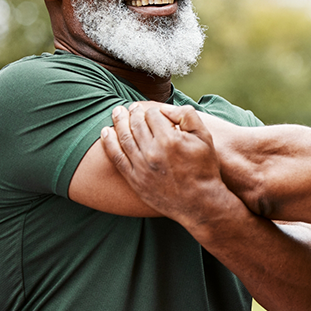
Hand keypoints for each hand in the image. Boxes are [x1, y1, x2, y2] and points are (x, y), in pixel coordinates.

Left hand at [101, 103, 228, 225]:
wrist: (199, 202)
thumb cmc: (204, 168)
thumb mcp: (205, 137)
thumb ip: (187, 116)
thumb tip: (166, 109)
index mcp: (170, 139)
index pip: (152, 114)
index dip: (152, 110)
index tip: (152, 111)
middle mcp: (153, 152)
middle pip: (136, 123)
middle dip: (133, 112)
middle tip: (131, 107)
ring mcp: (142, 167)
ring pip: (124, 137)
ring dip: (118, 122)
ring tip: (117, 112)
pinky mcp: (135, 180)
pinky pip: (117, 157)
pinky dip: (109, 142)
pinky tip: (106, 132)